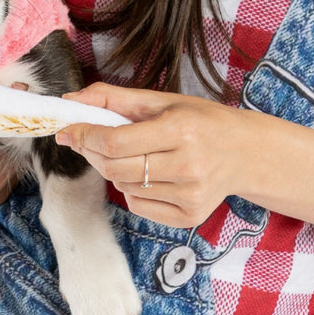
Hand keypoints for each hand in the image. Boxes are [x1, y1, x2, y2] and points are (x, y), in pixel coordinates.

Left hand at [55, 82, 254, 227]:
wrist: (244, 152)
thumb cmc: (201, 121)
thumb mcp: (161, 100)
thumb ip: (113, 98)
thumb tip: (71, 101)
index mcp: (181, 130)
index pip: (115, 142)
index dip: (85, 136)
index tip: (69, 130)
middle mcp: (188, 165)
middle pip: (115, 168)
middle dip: (93, 153)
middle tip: (92, 141)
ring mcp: (190, 195)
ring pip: (123, 187)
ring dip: (115, 170)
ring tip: (136, 155)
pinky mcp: (189, 216)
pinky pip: (138, 206)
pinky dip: (133, 190)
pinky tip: (152, 175)